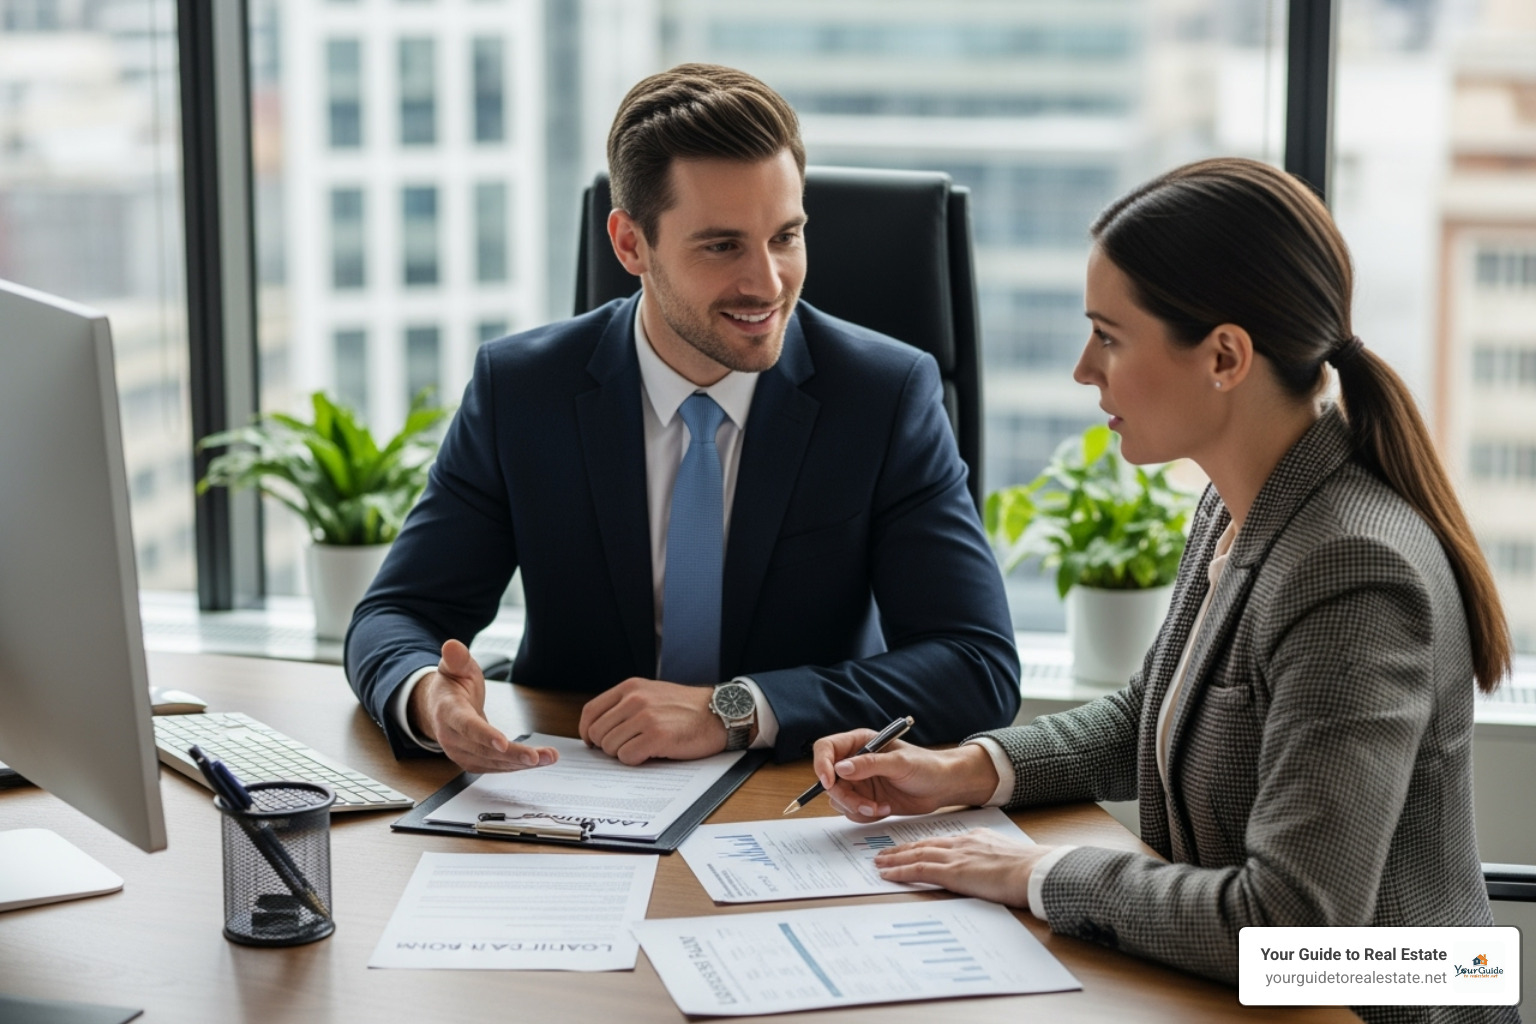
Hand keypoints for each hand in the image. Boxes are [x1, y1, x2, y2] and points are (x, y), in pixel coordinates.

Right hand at [408, 639, 557, 773]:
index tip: (503, 743)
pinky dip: (516, 766)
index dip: (484, 735)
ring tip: (548, 758)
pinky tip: (537, 762)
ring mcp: (461, 752)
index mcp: (448, 712)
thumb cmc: (452, 686)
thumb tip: (453, 645)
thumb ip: (456, 658)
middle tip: (538, 756)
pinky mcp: (472, 761)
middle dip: (513, 754)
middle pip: (483, 750)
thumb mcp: (455, 667)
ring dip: (521, 763)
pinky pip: (496, 767)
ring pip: (493, 762)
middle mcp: (452, 737)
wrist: (439, 707)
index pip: (466, 725)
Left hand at [578, 678, 725, 764]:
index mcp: (630, 687)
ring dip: (623, 753)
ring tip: (643, 747)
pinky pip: (627, 757)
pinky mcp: (656, 736)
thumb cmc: (687, 708)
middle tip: (625, 747)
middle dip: (607, 746)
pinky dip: (636, 760)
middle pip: (598, 732)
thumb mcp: (652, 693)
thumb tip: (600, 729)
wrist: (719, 712)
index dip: (587, 731)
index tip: (592, 741)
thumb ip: (626, 704)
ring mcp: (645, 717)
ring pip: (610, 747)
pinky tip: (651, 753)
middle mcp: (635, 699)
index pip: (591, 711)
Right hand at [811, 731, 998, 822]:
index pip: (826, 748)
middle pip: (829, 780)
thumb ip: (869, 764)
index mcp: (860, 743)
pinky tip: (885, 809)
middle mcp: (855, 762)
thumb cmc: (926, 766)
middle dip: (845, 796)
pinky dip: (865, 815)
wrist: (942, 787)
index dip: (821, 764)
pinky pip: (851, 811)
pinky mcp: (865, 799)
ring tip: (880, 807)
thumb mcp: (899, 762)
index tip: (829, 782)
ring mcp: (859, 782)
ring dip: (856, 808)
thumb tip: (840, 768)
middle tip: (866, 805)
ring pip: (838, 799)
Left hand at [874, 829, 1052, 907]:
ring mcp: (956, 856)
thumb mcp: (1009, 857)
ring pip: (917, 854)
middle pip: (924, 844)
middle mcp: (962, 843)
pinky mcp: (953, 872)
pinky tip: (887, 875)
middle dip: (902, 849)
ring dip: (895, 859)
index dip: (922, 845)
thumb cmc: (1030, 869)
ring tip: (879, 863)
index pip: (942, 841)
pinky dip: (900, 871)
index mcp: (976, 838)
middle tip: (883, 853)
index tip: (910, 848)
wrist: (1036, 870)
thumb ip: (993, 859)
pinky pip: (919, 869)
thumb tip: (990, 869)